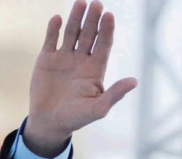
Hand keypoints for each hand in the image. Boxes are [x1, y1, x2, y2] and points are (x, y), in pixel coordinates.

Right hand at [24, 0, 137, 156]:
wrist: (49, 123)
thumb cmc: (76, 118)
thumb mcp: (98, 108)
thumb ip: (115, 94)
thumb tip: (134, 81)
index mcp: (95, 70)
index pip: (103, 45)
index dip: (106, 31)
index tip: (109, 16)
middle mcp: (81, 60)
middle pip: (89, 35)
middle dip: (93, 20)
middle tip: (97, 4)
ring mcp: (64, 58)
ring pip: (71, 33)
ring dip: (76, 19)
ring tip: (80, 3)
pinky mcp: (46, 59)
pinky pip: (51, 40)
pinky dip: (53, 29)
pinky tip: (58, 19)